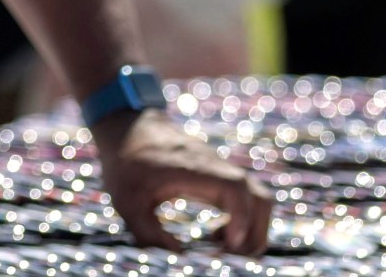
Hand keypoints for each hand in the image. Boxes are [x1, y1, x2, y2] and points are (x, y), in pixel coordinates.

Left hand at [100, 109, 274, 254]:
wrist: (128, 128)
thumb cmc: (126, 164)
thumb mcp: (126, 202)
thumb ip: (149, 233)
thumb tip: (179, 257)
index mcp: (192, 169)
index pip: (235, 188)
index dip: (241, 219)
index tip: (227, 245)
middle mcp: (214, 168)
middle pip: (259, 198)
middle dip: (255, 233)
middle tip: (229, 256)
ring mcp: (220, 171)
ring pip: (257, 199)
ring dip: (251, 228)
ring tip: (221, 247)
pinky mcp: (219, 176)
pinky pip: (245, 199)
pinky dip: (242, 221)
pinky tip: (215, 235)